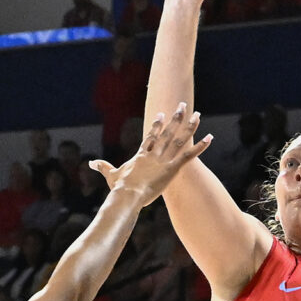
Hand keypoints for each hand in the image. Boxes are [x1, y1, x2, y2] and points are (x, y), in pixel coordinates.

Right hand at [90, 103, 212, 205]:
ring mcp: (164, 160)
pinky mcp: (172, 169)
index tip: (162, 113)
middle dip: (176, 118)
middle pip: (167, 133)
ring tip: (198, 115)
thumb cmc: (119, 187)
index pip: (151, 136)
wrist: (127, 194)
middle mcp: (154, 154)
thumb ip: (103, 167)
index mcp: (142, 154)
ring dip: (189, 127)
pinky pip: (189, 155)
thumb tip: (91, 163)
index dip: (157, 125)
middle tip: (182, 105)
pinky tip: (209, 137)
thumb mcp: (111, 175)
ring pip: (180, 140)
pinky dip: (200, 146)